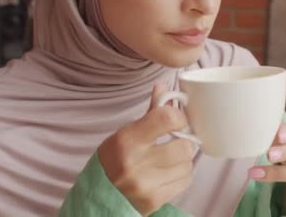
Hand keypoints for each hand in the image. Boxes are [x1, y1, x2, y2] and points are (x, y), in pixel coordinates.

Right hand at [99, 83, 195, 215]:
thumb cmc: (113, 161)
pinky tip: (168, 173)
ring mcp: (146, 184)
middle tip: (177, 142)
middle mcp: (135, 162)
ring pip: (187, 164)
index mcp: (127, 140)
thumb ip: (150, 113)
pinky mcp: (155, 200)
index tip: (178, 120)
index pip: (166, 119)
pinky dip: (182, 175)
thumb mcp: (126, 134)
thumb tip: (163, 86)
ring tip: (169, 160)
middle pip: (183, 146)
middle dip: (184, 143)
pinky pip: (185, 181)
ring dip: (183, 160)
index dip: (179, 117)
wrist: (98, 198)